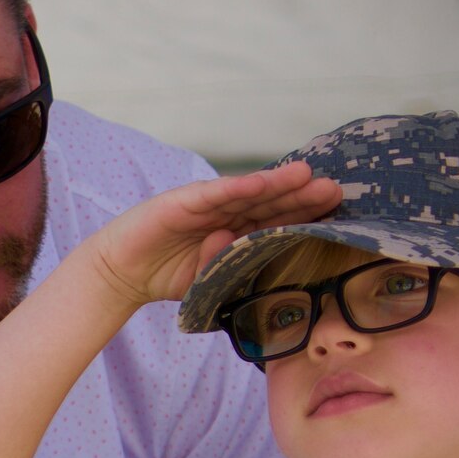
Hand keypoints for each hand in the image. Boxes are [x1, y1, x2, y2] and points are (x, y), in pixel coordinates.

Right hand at [81, 161, 342, 306]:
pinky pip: (214, 194)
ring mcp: (205, 204)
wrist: (120, 272)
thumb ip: (233, 270)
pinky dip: (237, 187)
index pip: (277, 221)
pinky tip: (262, 182)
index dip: (305, 216)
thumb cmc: (167, 276)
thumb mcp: (211, 280)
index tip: (338, 214)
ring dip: (277, 185)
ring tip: (306, 176)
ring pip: (248, 193)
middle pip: (270, 203)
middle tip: (335, 190)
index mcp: (236, 231)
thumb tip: (256, 253)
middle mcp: (225, 212)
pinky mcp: (182, 201)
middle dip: (302, 197)